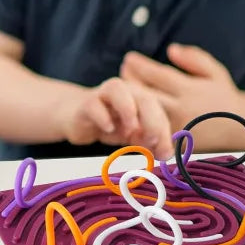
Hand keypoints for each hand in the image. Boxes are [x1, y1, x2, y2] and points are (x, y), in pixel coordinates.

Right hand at [57, 77, 174, 159]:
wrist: (79, 119)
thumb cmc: (112, 125)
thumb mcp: (134, 136)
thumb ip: (150, 142)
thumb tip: (165, 154)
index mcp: (141, 97)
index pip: (159, 111)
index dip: (164, 131)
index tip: (164, 154)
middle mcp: (125, 91)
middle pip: (144, 98)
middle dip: (152, 120)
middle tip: (152, 141)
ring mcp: (103, 94)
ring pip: (117, 90)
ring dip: (128, 110)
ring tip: (131, 131)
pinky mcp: (86, 103)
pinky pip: (94, 105)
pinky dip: (103, 117)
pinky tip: (108, 129)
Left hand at [120, 44, 238, 132]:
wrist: (237, 129)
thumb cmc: (221, 96)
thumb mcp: (215, 72)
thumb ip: (194, 58)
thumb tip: (171, 49)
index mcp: (190, 91)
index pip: (158, 76)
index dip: (140, 66)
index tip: (129, 58)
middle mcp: (181, 110)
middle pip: (146, 95)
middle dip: (129, 82)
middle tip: (122, 71)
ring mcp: (175, 127)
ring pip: (143, 114)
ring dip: (129, 101)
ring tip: (123, 89)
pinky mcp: (172, 142)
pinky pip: (148, 131)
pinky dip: (136, 120)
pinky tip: (128, 110)